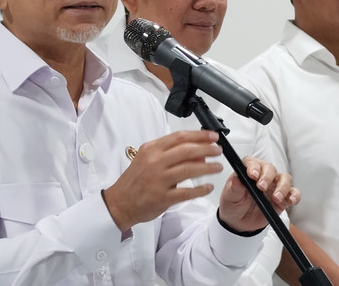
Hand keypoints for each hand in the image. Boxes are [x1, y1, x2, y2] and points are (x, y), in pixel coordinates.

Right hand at [103, 130, 222, 231]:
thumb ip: (170, 154)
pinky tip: (208, 187)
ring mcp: (158, 180)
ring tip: (217, 167)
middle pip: (187, 151)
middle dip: (207, 149)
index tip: (212, 136)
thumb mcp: (148, 159)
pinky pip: (186, 192)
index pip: (179, 137)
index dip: (199, 135)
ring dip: (207, 168)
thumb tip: (197, 153)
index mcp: (151, 149)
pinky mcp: (162, 197)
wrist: (120, 202)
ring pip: (189, 170)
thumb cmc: (135, 180)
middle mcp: (155, 162)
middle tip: (218, 150)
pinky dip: (200, 189)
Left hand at [218, 156, 299, 232]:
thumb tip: (236, 179)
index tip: (252, 175)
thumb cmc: (233, 204)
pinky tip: (291, 200)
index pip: (253, 163)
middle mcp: (263, 175)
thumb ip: (234, 188)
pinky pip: (293, 193)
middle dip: (268, 177)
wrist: (239, 222)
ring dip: (282, 187)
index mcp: (248, 171)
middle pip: (271, 168)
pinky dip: (294, 195)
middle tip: (262, 187)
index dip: (254, 167)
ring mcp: (274, 186)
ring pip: (285, 178)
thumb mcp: (229, 197)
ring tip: (276, 197)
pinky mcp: (283, 198)